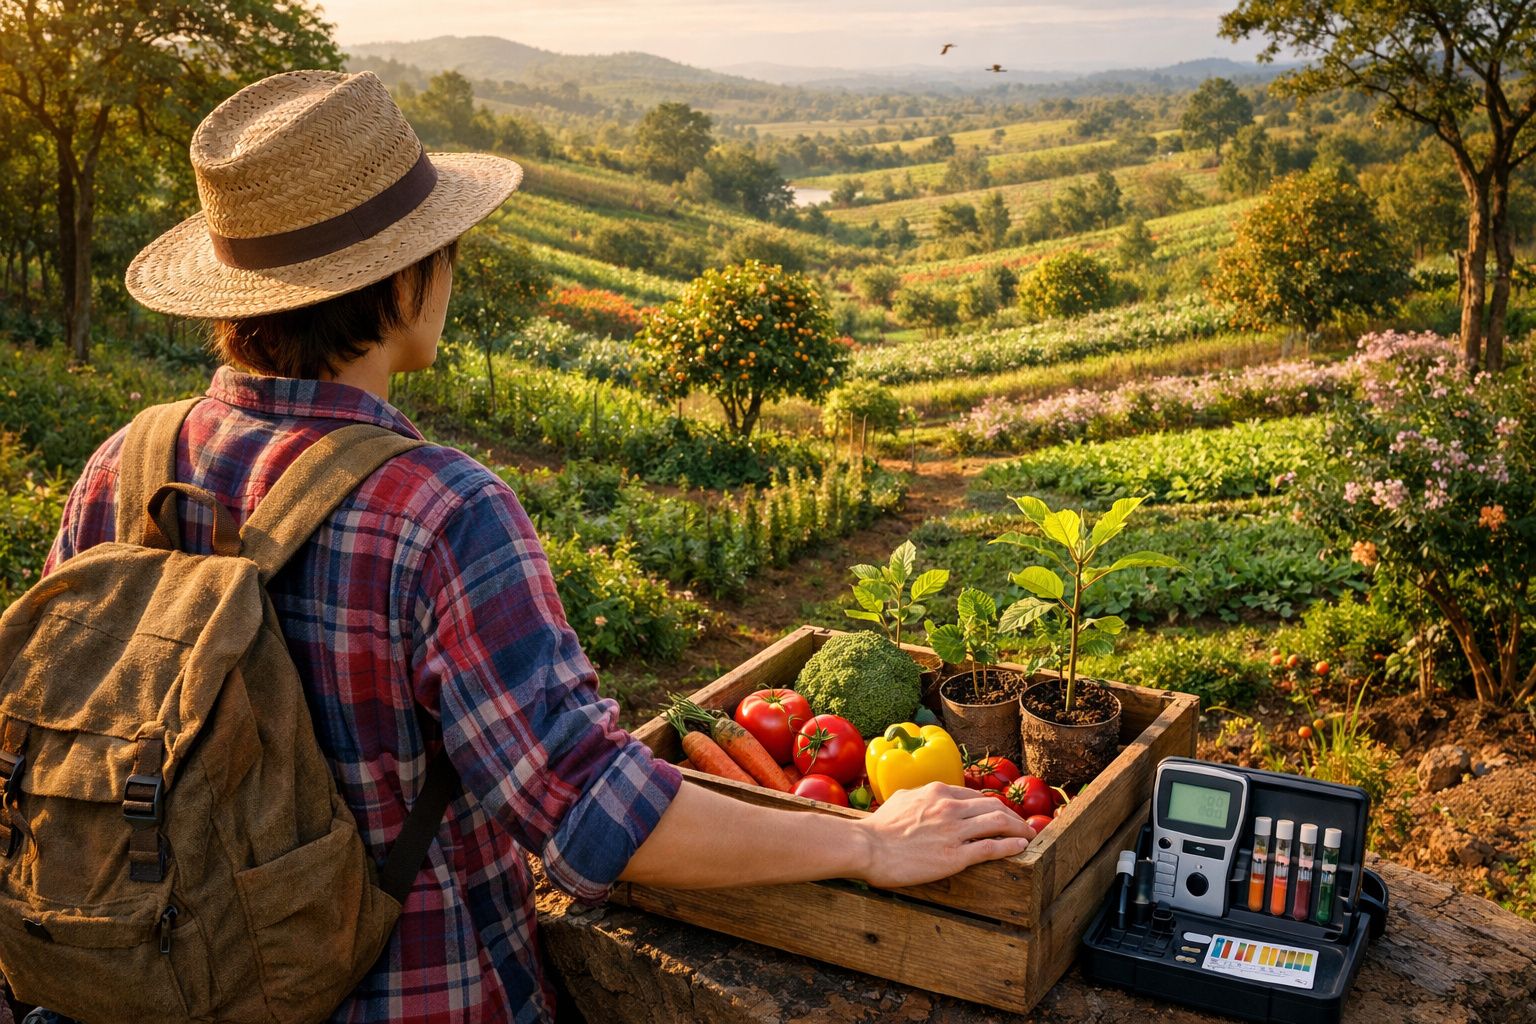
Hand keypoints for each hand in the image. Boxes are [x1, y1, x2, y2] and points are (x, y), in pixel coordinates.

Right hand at [853, 781, 1034, 888]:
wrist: (867, 847)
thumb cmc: (878, 827)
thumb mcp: (901, 799)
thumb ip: (919, 795)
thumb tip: (925, 795)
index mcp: (938, 791)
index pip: (975, 796)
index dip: (993, 805)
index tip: (1001, 814)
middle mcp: (950, 807)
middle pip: (993, 806)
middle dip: (1014, 816)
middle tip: (1024, 826)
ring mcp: (954, 831)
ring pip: (998, 823)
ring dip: (1019, 829)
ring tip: (1030, 836)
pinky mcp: (955, 855)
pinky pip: (991, 847)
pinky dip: (1011, 846)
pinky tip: (1021, 847)